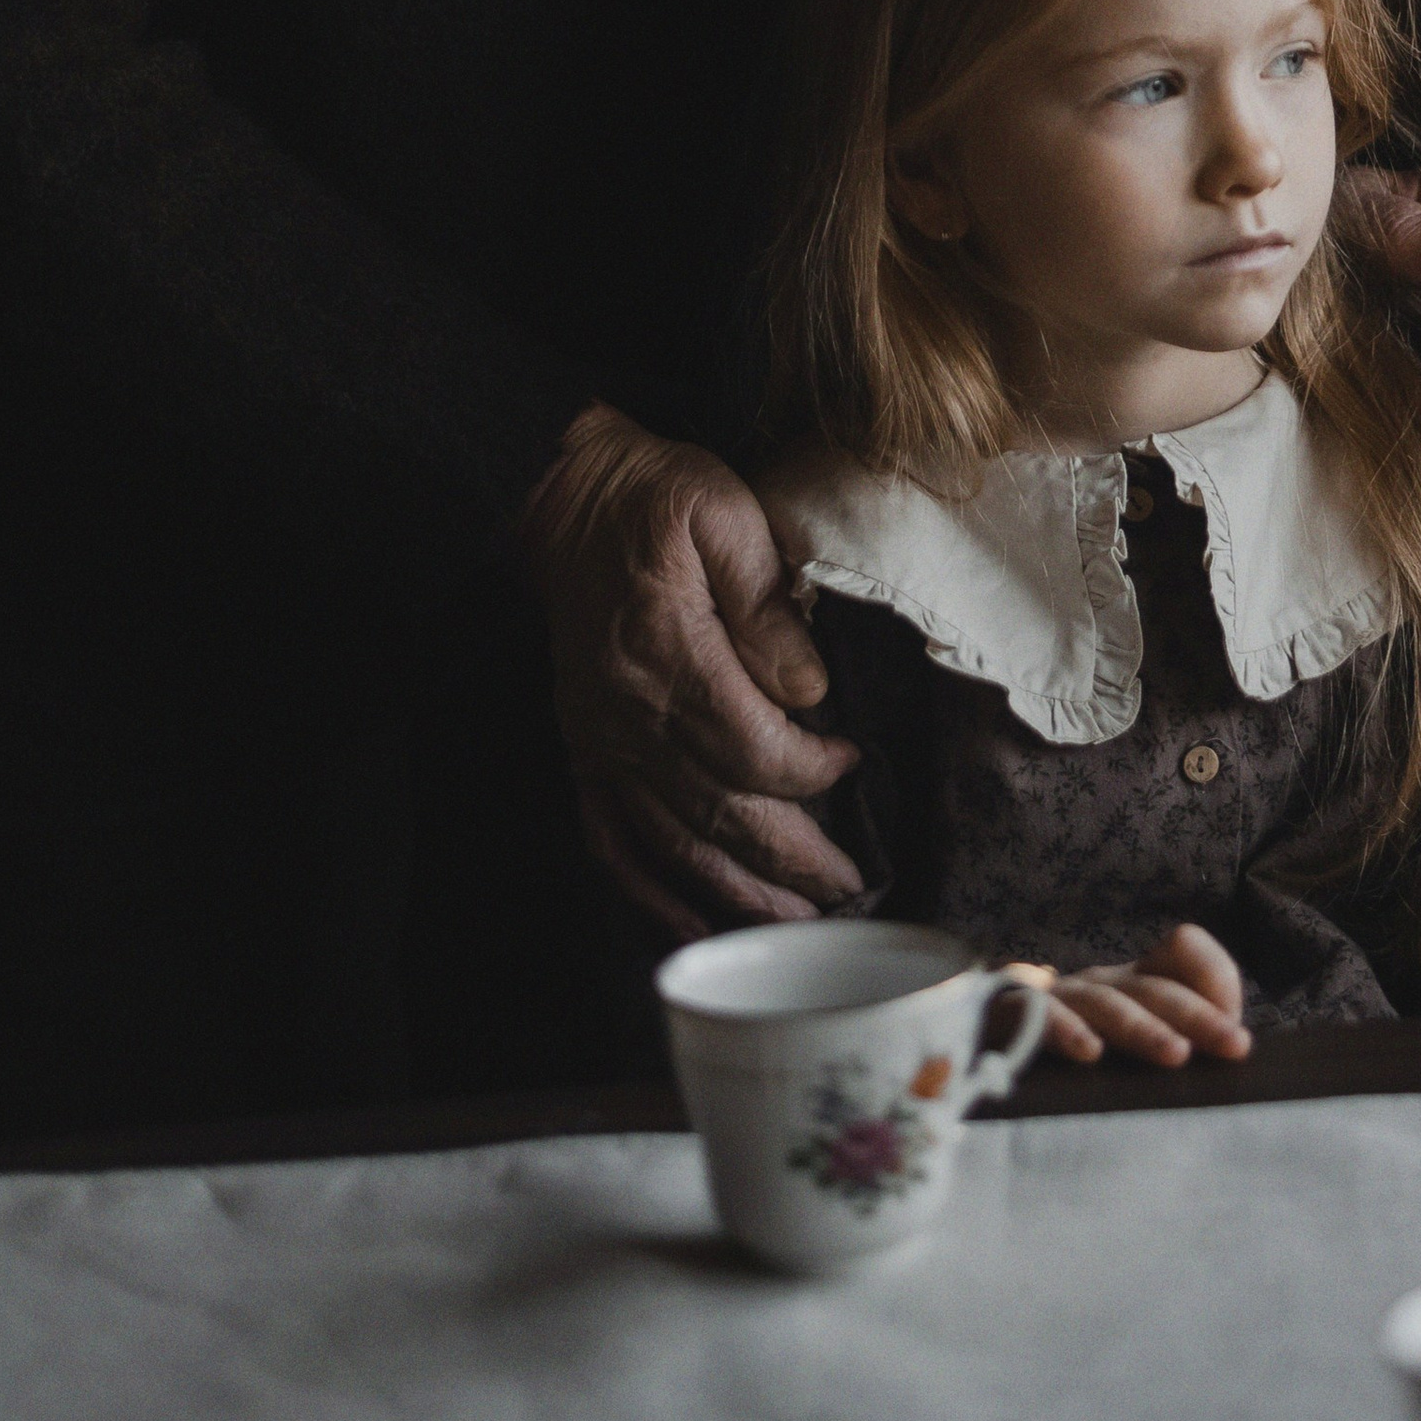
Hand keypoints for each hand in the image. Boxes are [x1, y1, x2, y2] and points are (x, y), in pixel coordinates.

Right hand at [519, 399, 861, 940]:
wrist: (564, 497)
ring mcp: (599, 741)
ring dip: (736, 891)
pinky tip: (692, 921)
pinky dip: (651, 891)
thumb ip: (766, 601)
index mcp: (667, 654)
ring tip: (795, 923)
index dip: (810, 772)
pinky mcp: (584, 749)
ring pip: (672, 841)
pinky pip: (611, 840)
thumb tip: (809, 689)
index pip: (750, 748)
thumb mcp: (721, 514)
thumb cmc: (655, 498)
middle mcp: (627, 715)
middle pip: (719, 811)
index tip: (856, 766)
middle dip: (791, 859)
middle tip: (850, 888)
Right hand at [1039, 920, 1252, 1068]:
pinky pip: (1044, 1018)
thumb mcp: (1132, 1045)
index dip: (1215, 978)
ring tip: (1176, 1055)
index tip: (1239, 1033)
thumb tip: (1229, 1054)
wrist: (987, 1036)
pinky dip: (1067, 1032)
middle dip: (1200, 1016)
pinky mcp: (1018, 1016)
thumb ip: (1177, 1041)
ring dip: (1145, 1028)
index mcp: (1137, 982)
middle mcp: (1105, 982)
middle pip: (1156, 988)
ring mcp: (1063, 997)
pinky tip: (1090, 1053)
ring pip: (1109, 1004)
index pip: (1182, 949)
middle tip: (1236, 1046)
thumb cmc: (1078, 1050)